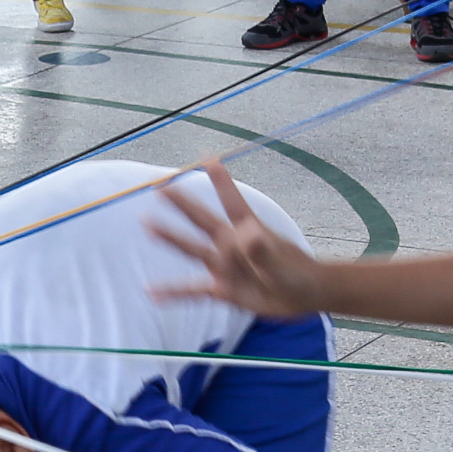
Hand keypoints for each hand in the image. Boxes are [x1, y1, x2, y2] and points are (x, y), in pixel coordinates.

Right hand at [147, 157, 325, 318]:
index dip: (221, 180)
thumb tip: (249, 234)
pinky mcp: (222, 289)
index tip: (208, 156)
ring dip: (170, 238)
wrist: (304, 295)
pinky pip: (192, 290)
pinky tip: (152, 293)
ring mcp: (224, 267)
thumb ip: (263, 249)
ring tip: (148, 225)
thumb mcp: (281, 261)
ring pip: (192, 249)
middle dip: (182, 203)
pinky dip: (172, 292)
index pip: (231, 200)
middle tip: (159, 185)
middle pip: (202, 219)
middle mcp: (231, 244)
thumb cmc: (297, 272)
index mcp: (248, 230)